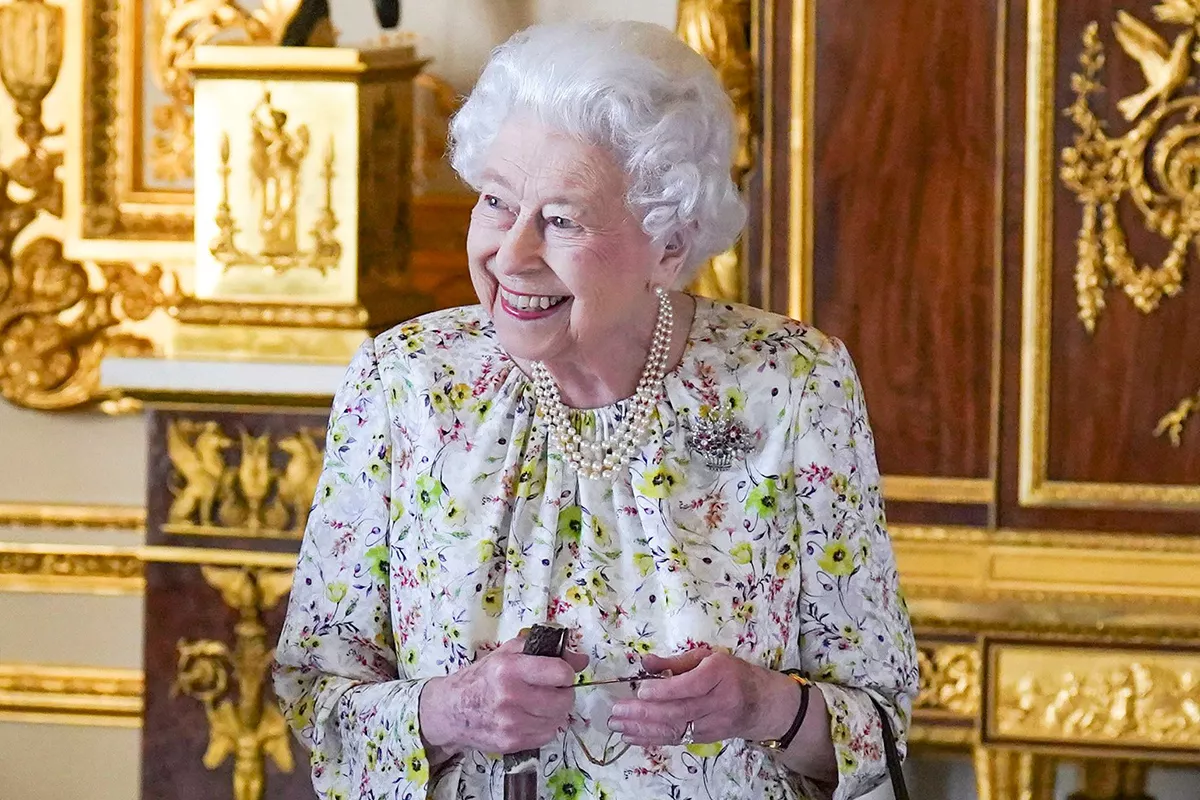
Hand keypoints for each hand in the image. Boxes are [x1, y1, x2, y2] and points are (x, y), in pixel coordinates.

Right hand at [419, 634, 587, 753]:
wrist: (451, 710)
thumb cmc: (481, 677)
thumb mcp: (508, 653)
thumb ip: (545, 651)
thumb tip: (581, 659)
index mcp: (509, 669)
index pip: (561, 673)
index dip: (565, 672)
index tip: (558, 673)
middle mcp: (510, 697)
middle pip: (564, 700)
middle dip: (564, 693)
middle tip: (553, 689)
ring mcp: (511, 723)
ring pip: (558, 720)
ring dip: (556, 711)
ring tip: (541, 703)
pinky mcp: (511, 743)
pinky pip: (547, 736)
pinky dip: (545, 726)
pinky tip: (532, 717)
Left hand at [607, 649, 800, 746]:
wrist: (762, 705)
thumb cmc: (732, 674)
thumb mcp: (708, 657)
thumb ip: (675, 661)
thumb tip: (644, 662)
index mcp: (719, 675)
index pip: (690, 686)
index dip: (665, 691)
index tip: (640, 690)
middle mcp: (717, 702)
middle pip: (678, 711)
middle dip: (644, 713)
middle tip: (616, 711)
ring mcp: (712, 724)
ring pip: (674, 728)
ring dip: (642, 728)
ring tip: (617, 725)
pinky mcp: (705, 738)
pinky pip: (676, 739)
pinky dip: (651, 738)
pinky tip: (631, 736)